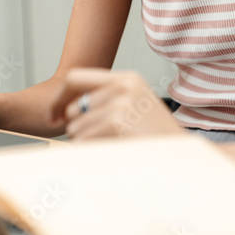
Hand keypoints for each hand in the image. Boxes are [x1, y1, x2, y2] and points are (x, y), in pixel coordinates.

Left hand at [48, 68, 184, 139]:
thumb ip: (105, 102)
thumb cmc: (157, 139)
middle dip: (76, 129)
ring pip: (76, 127)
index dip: (59, 98)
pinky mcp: (118, 121)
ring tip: (114, 148)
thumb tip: (65, 112)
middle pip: (74, 108)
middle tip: (97, 143)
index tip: (52, 116)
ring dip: (87, 143)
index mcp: (127, 78)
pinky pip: (85, 140)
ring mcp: (121, 102)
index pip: (76, 77)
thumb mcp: (135, 107)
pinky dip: (93, 151)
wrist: (182, 156)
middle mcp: (123, 85)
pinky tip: (114, 152)